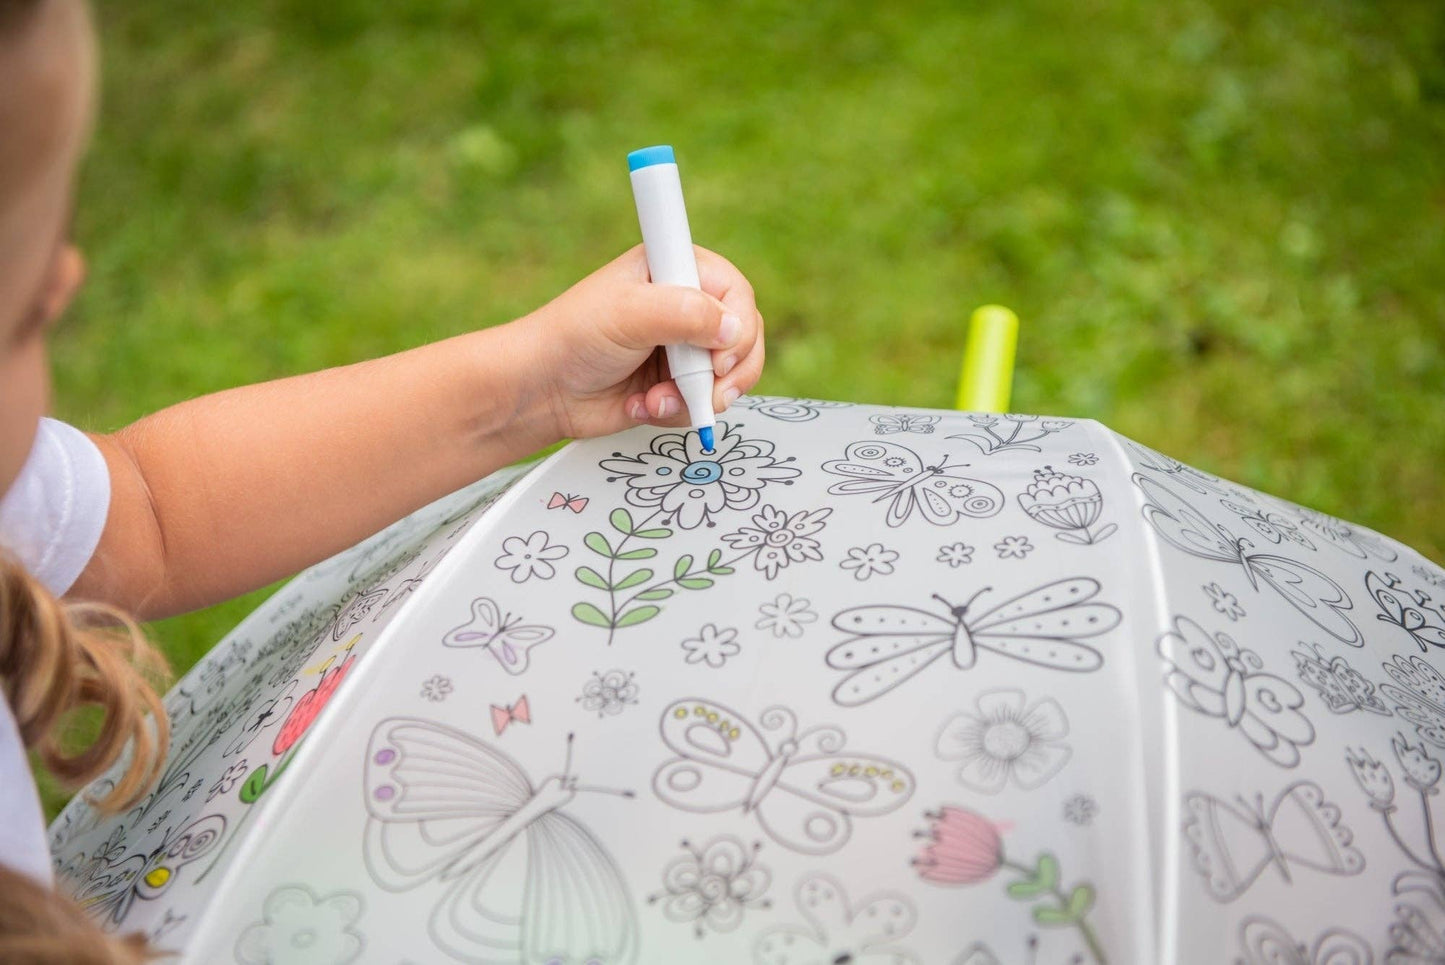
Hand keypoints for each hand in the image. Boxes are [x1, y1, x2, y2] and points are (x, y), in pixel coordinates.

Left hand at [513, 245, 763, 439]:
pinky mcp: (676, 383)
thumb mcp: (629, 314)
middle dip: (726, 372)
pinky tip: (643, 405)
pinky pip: (703, 403)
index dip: (739, 326)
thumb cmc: (573, 337)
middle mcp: (685, 306)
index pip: (736, 292)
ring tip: (658, 399)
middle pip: (743, 337)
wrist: (543, 390)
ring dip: (698, 396)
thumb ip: (685, 314)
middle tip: (705, 389)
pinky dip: (678, 411)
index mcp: (675, 269)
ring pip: (729, 377)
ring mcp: (683, 347)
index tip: (721, 356)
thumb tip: (734, 329)